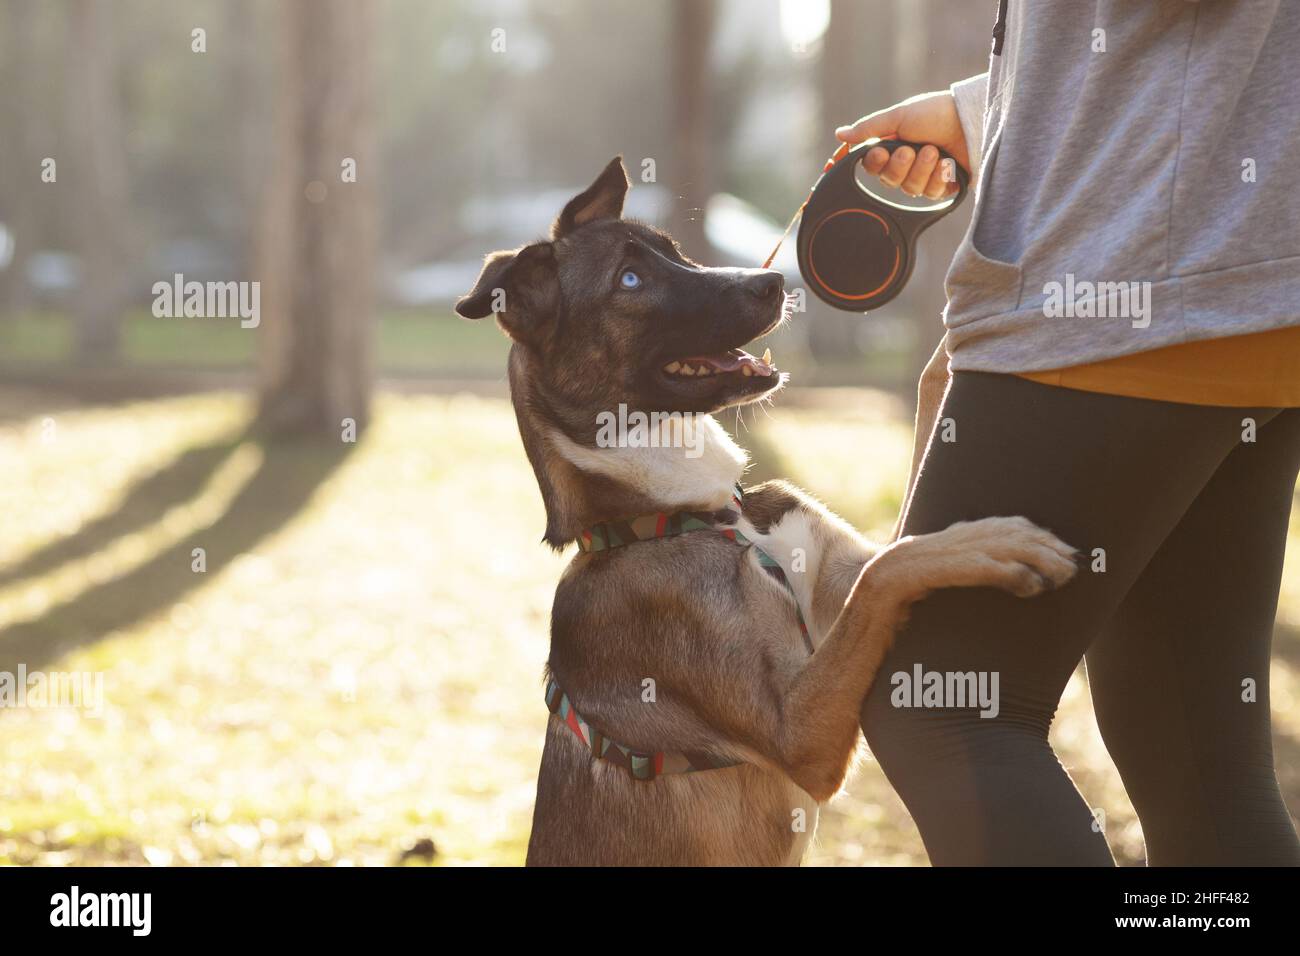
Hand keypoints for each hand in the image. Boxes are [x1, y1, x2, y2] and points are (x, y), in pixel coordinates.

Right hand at [836, 90, 969, 199]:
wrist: (971, 119)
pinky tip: (948, 164)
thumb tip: (840, 134)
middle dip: (900, 166)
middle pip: (890, 181)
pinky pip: (932, 194)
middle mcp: (907, 164)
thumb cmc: (936, 113)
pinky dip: (939, 177)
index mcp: (893, 146)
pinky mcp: (945, 187)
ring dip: (921, 170)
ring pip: (911, 189)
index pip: (872, 166)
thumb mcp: (899, 116)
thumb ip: (869, 128)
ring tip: (935, 152)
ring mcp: (926, 176)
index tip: (879, 152)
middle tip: (911, 149)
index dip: (874, 164)